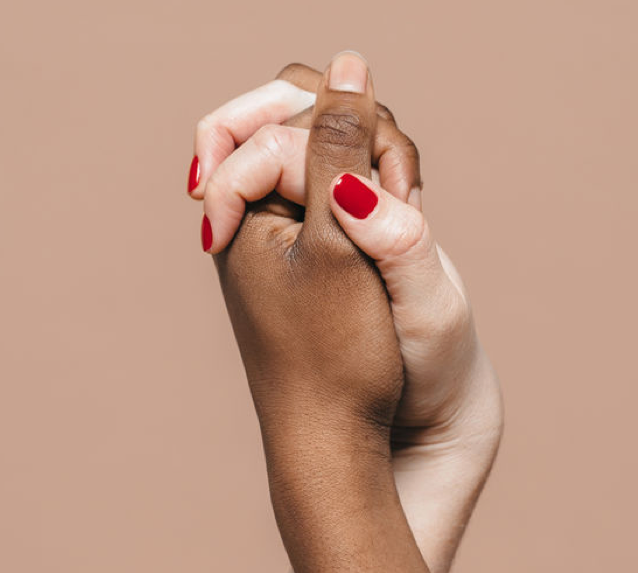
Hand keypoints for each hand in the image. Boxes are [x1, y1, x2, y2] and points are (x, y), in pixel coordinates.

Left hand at [210, 53, 403, 464]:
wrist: (337, 442)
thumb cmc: (336, 355)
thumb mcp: (338, 244)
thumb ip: (338, 149)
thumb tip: (348, 65)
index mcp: (236, 209)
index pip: (267, 115)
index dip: (329, 132)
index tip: (364, 191)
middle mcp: (251, 218)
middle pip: (293, 125)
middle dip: (351, 142)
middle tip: (390, 189)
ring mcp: (284, 239)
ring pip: (327, 159)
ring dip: (371, 170)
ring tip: (401, 211)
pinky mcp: (317, 258)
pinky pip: (342, 198)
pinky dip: (375, 200)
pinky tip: (397, 227)